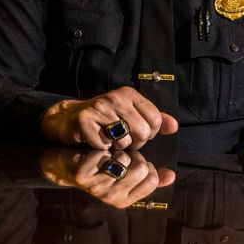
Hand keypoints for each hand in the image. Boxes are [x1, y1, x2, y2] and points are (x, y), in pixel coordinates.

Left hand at [39, 147, 175, 208]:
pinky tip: (94, 154)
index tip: (133, 162)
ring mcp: (98, 189)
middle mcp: (113, 198)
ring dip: (118, 150)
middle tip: (119, 157)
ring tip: (108, 156)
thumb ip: (151, 176)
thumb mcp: (128, 172)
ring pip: (124, 159)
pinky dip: (101, 148)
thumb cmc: (102, 167)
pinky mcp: (84, 177)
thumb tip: (172, 176)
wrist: (67, 164)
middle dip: (133, 156)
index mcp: (126, 200)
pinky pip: (105, 154)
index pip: (152, 179)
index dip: (146, 163)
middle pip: (142, 167)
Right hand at [40, 86, 178, 149]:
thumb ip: (154, 119)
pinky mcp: (84, 120)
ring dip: (119, 148)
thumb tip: (174, 126)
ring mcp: (99, 107)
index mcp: (129, 94)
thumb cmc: (104, 120)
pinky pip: (104, 145)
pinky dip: (102, 149)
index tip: (139, 135)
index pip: (156, 119)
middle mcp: (115, 97)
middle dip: (136, 144)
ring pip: (125, 141)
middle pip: (143, 132)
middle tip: (125, 143)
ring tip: (111, 142)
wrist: (68, 119)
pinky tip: (96, 142)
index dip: (150, 134)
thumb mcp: (130, 114)